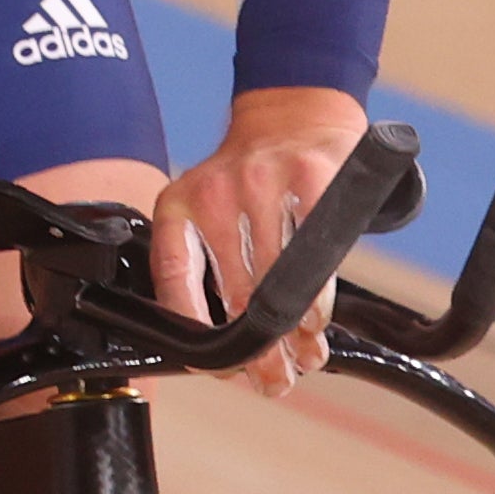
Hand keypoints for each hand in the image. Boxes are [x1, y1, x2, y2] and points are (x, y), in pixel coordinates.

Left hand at [148, 86, 370, 398]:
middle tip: (275, 380)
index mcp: (179, 204)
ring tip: (305, 356)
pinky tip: (319, 319)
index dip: (195, 332)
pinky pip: (316, 250)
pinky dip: (320, 295)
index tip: (214, 369)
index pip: (174, 277)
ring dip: (295, 332)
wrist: (293, 113)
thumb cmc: (252, 178)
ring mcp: (262, 181)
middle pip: (237, 293)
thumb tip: (233, 352)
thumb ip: (213, 267)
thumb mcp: (208, 210)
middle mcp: (214, 191)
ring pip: (279, 279)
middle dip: (259, 351)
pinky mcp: (310, 175)